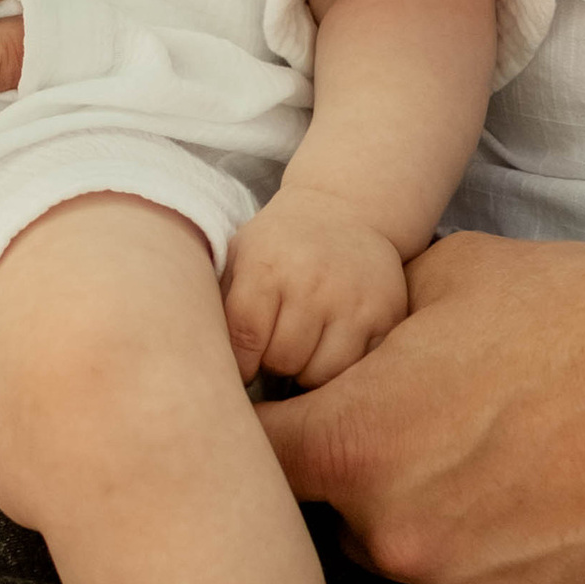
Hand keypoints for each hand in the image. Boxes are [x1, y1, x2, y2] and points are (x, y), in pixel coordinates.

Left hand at [224, 186, 409, 390]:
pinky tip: (330, 348)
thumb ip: (220, 299)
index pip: (245, 337)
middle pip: (283, 360)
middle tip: (273, 351)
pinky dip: (341, 369)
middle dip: (272, 364)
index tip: (242, 368)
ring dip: (306, 371)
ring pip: (321, 374)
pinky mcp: (385, 314)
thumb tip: (198, 355)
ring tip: (301, 350)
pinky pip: (357, 369)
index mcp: (267, 265)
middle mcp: (311, 281)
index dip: (240, 364)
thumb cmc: (279, 243)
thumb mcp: (241, 253)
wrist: (345, 209)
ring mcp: (352, 299)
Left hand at [262, 231, 584, 583]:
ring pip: (427, 565)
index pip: (264, 462)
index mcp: (355, 445)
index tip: (294, 426)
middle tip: (447, 433)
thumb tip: (349, 337)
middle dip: (377, 482)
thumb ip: (375, 324)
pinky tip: (564, 512)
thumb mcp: (448, 275)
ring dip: (451, 527)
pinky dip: (518, 569)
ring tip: (522, 467)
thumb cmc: (572, 313)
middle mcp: (396, 538)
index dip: (273, 440)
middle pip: (349, 522)